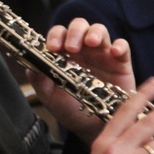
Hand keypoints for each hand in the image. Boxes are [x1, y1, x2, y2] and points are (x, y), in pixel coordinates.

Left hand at [29, 18, 134, 142]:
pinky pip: (122, 46)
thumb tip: (31, 66)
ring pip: (99, 30)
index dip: (55, 35)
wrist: (92, 128)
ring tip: (91, 43)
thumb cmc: (70, 109)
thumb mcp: (50, 97)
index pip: (58, 34)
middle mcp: (82, 49)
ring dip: (95, 33)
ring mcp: (102, 54)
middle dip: (75, 32)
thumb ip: (39, 80)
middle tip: (72, 48)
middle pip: (79, 26)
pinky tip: (114, 53)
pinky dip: (119, 45)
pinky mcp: (120, 63)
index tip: (53, 48)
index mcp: (63, 54)